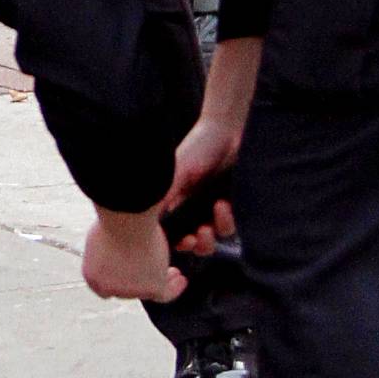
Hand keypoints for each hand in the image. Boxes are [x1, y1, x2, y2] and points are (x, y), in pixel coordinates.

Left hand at [82, 205, 186, 302]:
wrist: (125, 219)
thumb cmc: (113, 217)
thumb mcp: (100, 233)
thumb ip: (105, 245)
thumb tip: (115, 241)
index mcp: (92, 275)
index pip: (106, 285)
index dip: (119, 278)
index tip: (130, 271)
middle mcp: (109, 287)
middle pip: (127, 289)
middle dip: (139, 279)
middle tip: (151, 269)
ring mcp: (130, 290)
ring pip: (147, 290)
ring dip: (159, 281)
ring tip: (171, 273)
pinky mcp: (151, 288)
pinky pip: (164, 294)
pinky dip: (174, 288)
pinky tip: (181, 279)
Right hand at [163, 118, 241, 254]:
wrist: (223, 132)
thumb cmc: (194, 150)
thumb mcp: (175, 176)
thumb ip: (163, 200)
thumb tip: (148, 223)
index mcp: (174, 207)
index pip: (173, 236)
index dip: (178, 244)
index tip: (184, 240)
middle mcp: (192, 211)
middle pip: (195, 244)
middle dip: (198, 244)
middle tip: (198, 236)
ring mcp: (211, 210)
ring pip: (214, 237)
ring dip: (214, 232)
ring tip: (215, 212)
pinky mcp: (230, 205)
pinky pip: (229, 225)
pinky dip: (226, 219)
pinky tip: (223, 204)